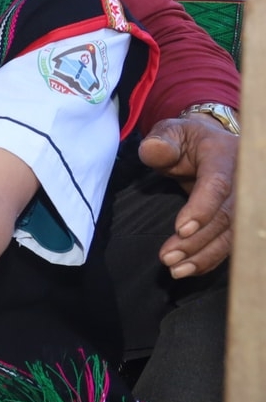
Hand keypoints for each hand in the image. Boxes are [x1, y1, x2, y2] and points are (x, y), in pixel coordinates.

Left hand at [138, 113, 237, 276]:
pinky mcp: (243, 218)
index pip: (218, 184)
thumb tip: (154, 150)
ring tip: (175, 269)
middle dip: (198, 240)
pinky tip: (189, 269)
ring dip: (204, 255)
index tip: (181, 229)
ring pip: (232, 234)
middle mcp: (244, 180)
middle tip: (168, 257)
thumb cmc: (185, 140)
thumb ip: (160, 142)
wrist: (209, 145)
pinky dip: (211, 258)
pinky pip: (231, 242)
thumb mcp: (170, 132)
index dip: (202, 208)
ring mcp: (247, 202)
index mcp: (225, 155)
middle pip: (226, 216)